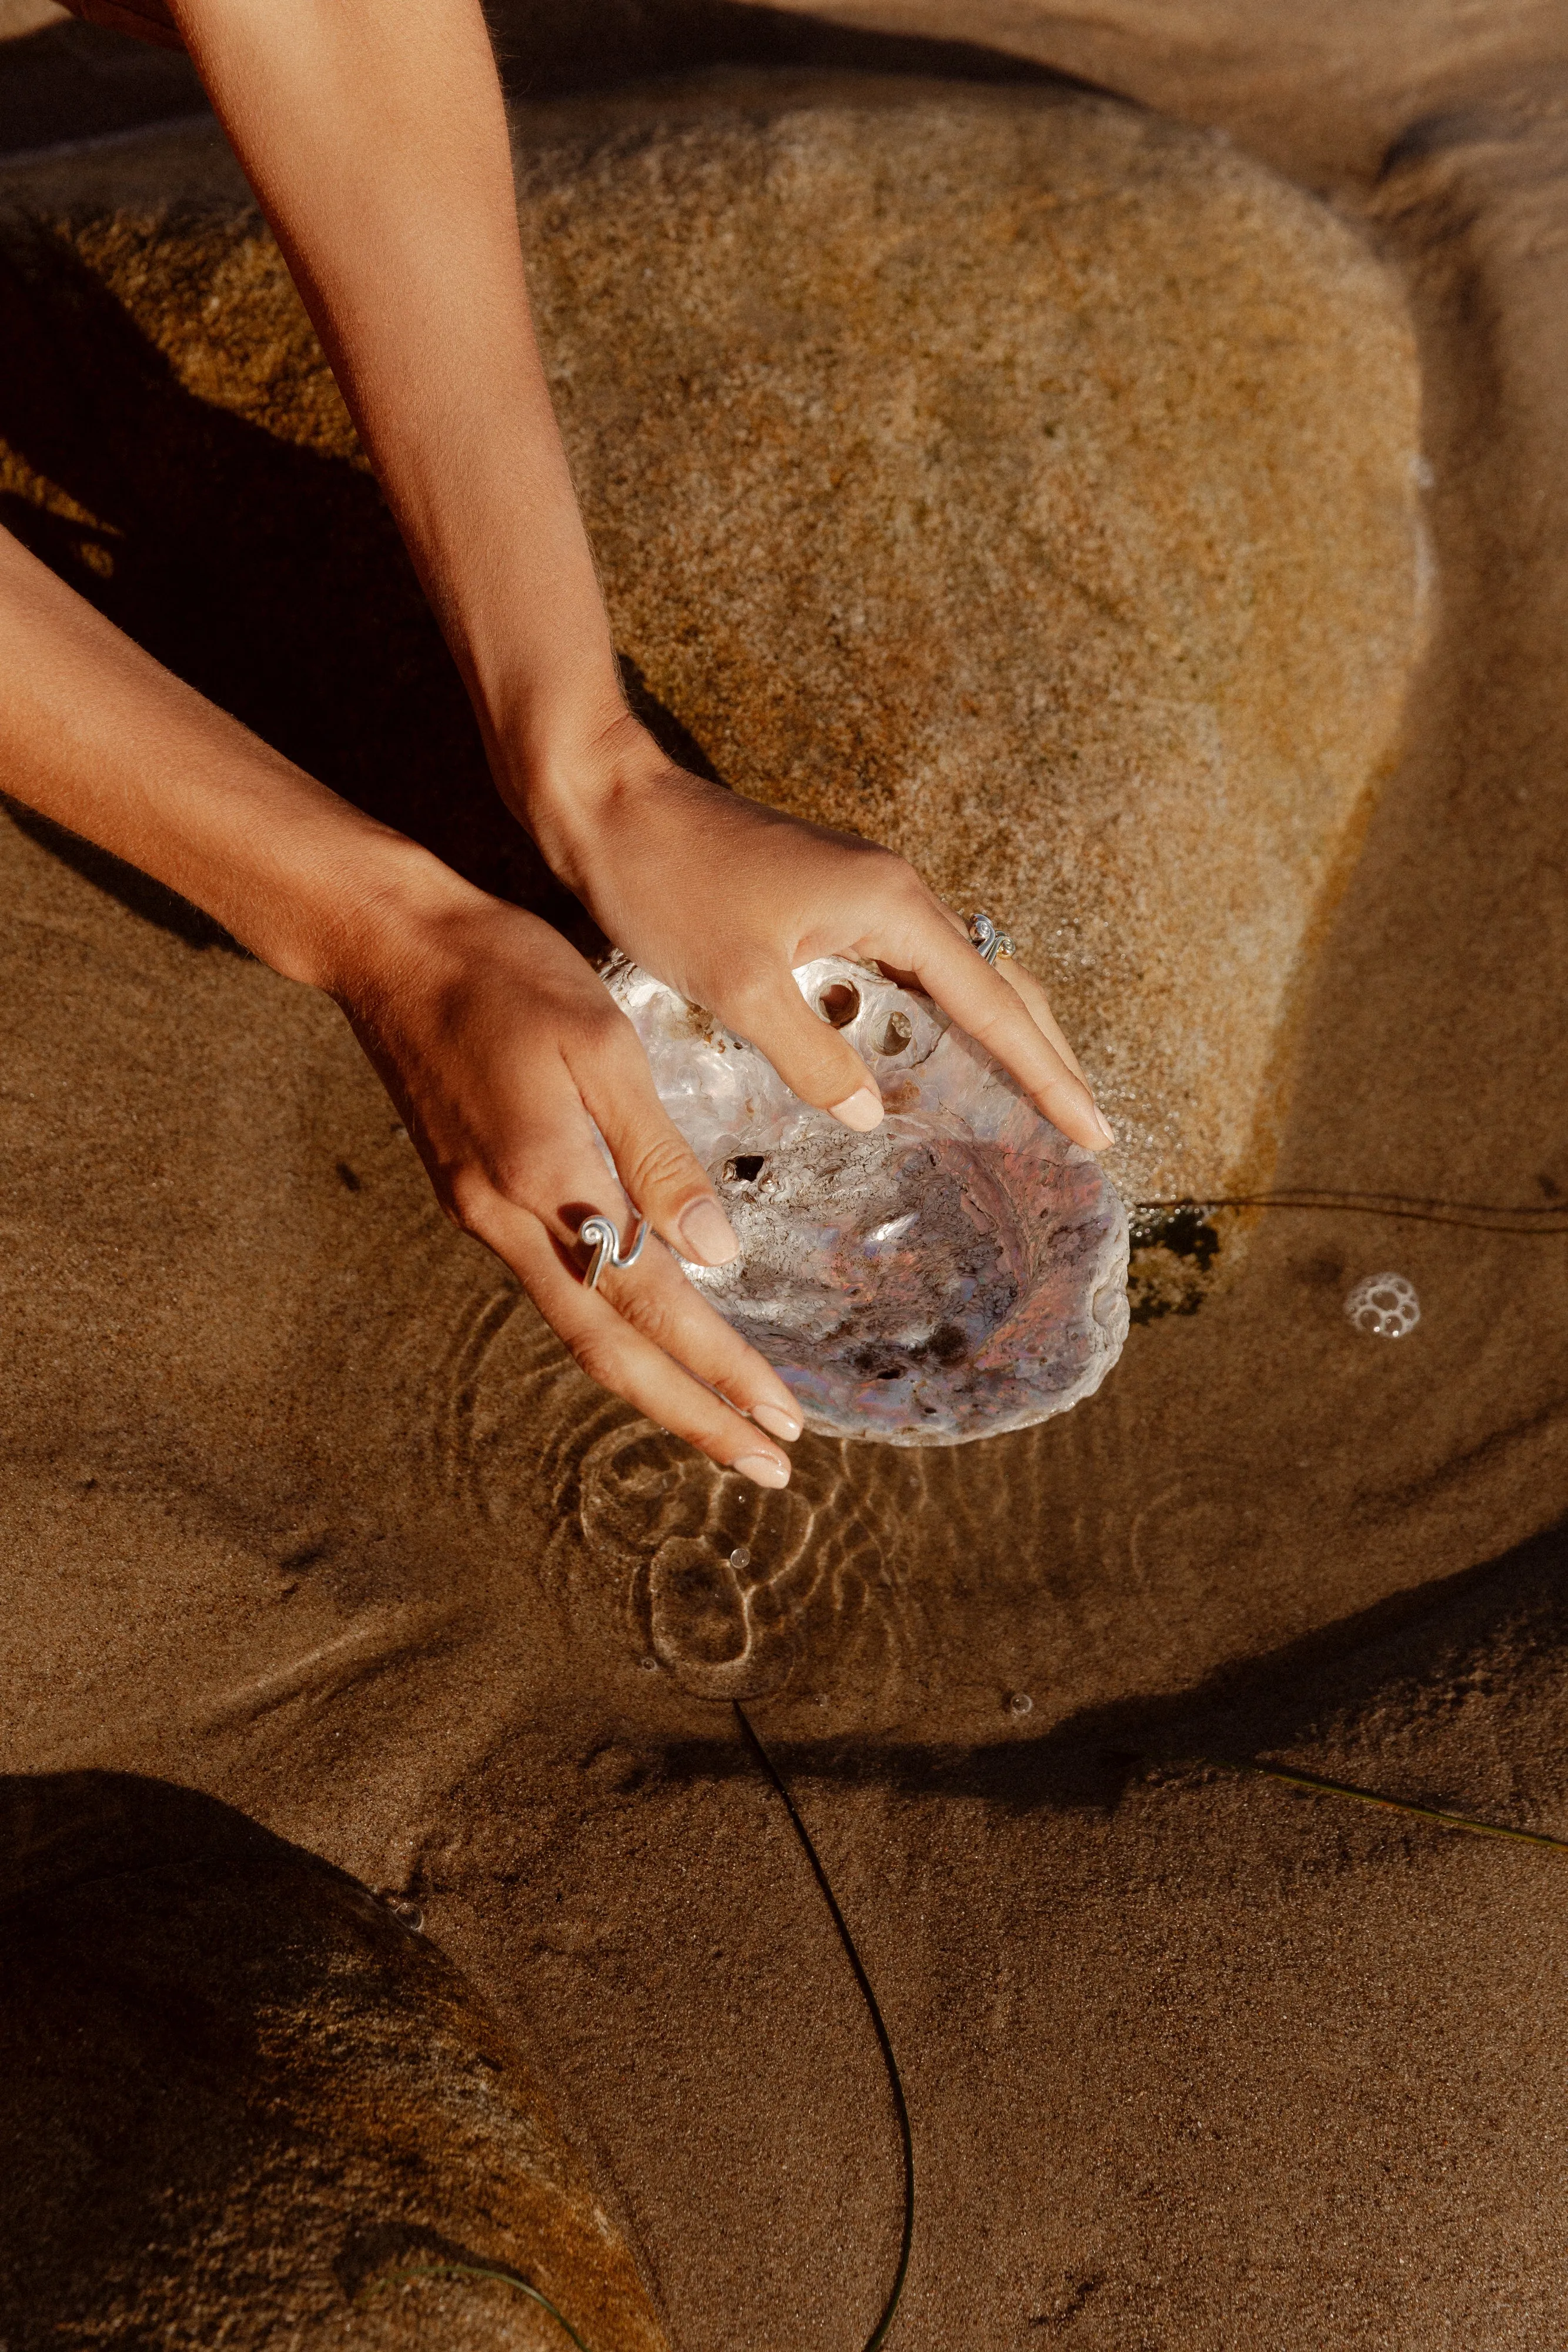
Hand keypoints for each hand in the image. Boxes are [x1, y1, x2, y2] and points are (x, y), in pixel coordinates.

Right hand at [338, 879, 804, 1484]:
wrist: (391, 947)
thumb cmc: (507, 976)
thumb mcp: (604, 1047)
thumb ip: (658, 1154)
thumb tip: (716, 1256)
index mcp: (548, 1184)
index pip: (654, 1305)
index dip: (720, 1372)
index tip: (781, 1422)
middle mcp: (508, 1222)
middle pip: (610, 1352)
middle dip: (692, 1416)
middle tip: (767, 1465)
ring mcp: (484, 1216)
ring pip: (580, 1329)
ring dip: (656, 1382)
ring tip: (723, 1420)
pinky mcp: (476, 1197)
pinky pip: (556, 1287)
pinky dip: (614, 1330)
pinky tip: (652, 1335)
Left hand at [529, 719, 1114, 1150]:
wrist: (608, 806)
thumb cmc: (668, 885)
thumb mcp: (738, 986)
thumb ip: (813, 1057)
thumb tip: (875, 1116)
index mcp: (891, 906)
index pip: (994, 1006)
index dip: (1048, 1076)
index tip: (1095, 1131)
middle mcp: (895, 894)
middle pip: (998, 986)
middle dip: (1045, 1057)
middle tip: (1082, 1128)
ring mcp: (865, 896)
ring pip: (956, 980)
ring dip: (998, 1040)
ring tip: (1031, 1106)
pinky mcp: (831, 905)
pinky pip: (909, 973)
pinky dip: (938, 1023)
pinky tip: (932, 1066)